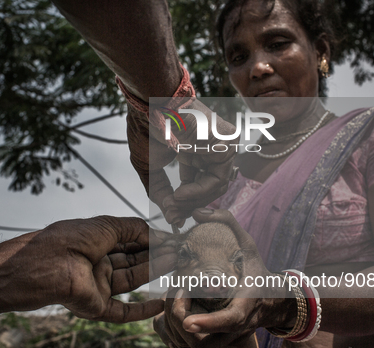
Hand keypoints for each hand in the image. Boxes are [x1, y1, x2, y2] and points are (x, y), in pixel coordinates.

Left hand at [13, 216, 175, 322]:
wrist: (46, 266)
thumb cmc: (71, 240)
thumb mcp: (107, 226)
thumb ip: (134, 228)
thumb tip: (156, 233)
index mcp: (96, 243)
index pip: (128, 243)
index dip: (149, 241)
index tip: (171, 239)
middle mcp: (97, 264)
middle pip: (133, 262)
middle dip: (156, 256)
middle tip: (179, 252)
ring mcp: (97, 286)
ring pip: (132, 281)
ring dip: (154, 273)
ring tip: (175, 263)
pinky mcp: (96, 307)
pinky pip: (123, 311)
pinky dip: (143, 310)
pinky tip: (160, 304)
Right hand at [127, 101, 237, 226]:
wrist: (150, 103)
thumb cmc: (146, 128)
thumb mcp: (149, 167)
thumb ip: (160, 193)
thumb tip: (172, 218)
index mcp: (195, 150)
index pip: (198, 184)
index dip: (185, 202)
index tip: (172, 216)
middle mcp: (210, 148)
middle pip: (210, 188)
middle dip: (190, 205)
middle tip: (173, 215)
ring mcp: (221, 145)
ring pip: (217, 187)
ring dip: (194, 201)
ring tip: (174, 202)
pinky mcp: (227, 143)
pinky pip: (218, 179)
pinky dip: (200, 191)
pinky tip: (181, 193)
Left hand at [154, 209, 291, 347]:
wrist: (274, 299)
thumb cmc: (256, 268)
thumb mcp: (248, 241)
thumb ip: (227, 221)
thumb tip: (199, 212)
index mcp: (247, 301)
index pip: (230, 318)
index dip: (210, 323)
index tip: (187, 322)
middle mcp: (240, 324)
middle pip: (211, 343)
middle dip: (188, 329)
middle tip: (174, 308)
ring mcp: (232, 337)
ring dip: (183, 336)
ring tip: (171, 308)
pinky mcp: (225, 343)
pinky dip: (185, 339)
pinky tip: (173, 317)